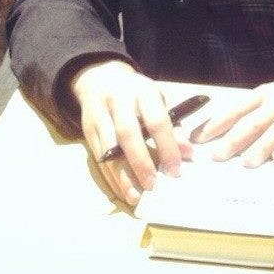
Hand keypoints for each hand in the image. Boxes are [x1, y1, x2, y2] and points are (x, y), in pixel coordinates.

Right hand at [71, 59, 192, 205]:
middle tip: (152, 185)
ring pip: (108, 147)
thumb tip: (187, 153)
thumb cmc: (136, 93)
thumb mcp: (157, 100)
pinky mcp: (86, 127)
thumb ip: (172, 125)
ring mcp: (99, 113)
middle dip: (140, 162)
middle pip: (127, 133)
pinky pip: (97, 155)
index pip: (155, 120)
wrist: (100, 77)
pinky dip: (110, 175)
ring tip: (135, 196)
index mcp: (142, 90)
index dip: (166, 146)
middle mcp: (118, 99)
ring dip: (122, 175)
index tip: (175, 170)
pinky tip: (121, 190)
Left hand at [190, 75, 273, 166]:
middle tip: (218, 155)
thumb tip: (222, 134)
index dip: (216, 123)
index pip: (235, 109)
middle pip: (253, 121)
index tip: (199, 138)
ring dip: (260, 147)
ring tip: (246, 162)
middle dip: (233, 139)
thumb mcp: (271, 98)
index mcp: (263, 94)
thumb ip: (251, 114)